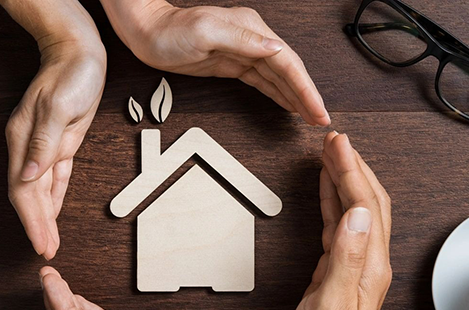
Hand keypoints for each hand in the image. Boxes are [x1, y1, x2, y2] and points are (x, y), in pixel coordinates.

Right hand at [1, 0, 106, 259]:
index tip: (41, 243)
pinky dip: (55, 198)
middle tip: (47, 252)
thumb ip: (44, 143)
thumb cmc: (70, 75)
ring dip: (46, 217)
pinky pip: (56, 178)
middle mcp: (30, 147)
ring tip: (49, 241)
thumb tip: (29, 175)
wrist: (79, 55)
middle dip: (38, 226)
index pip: (24, 190)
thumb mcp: (59, 107)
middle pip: (30, 196)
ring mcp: (45, 147)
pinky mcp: (62, 144)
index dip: (32, 220)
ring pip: (42, 190)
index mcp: (24, 140)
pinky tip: (55, 212)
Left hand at [101, 0, 329, 125]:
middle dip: (307, 96)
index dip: (305, 88)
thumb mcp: (206, 31)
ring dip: (296, 97)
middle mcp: (252, 40)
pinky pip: (262, 81)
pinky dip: (278, 94)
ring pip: (278, 78)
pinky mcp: (233, 64)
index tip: (318, 109)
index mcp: (251, 31)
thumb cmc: (170, 31)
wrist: (147, 32)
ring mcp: (243, 53)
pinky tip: (287, 103)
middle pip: (289, 72)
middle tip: (321, 119)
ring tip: (311, 116)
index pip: (288, 63)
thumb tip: (276, 48)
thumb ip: (243, 39)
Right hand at [283, 132, 391, 309]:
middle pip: (367, 200)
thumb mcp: (333, 304)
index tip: (337, 144)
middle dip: (352, 165)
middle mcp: (368, 260)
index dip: (350, 170)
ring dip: (344, 177)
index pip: (364, 205)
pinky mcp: (338, 267)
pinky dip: (332, 199)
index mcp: (370, 265)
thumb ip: (346, 258)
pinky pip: (338, 223)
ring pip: (354, 208)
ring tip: (331, 153)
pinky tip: (325, 189)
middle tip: (334, 140)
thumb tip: (356, 213)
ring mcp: (355, 263)